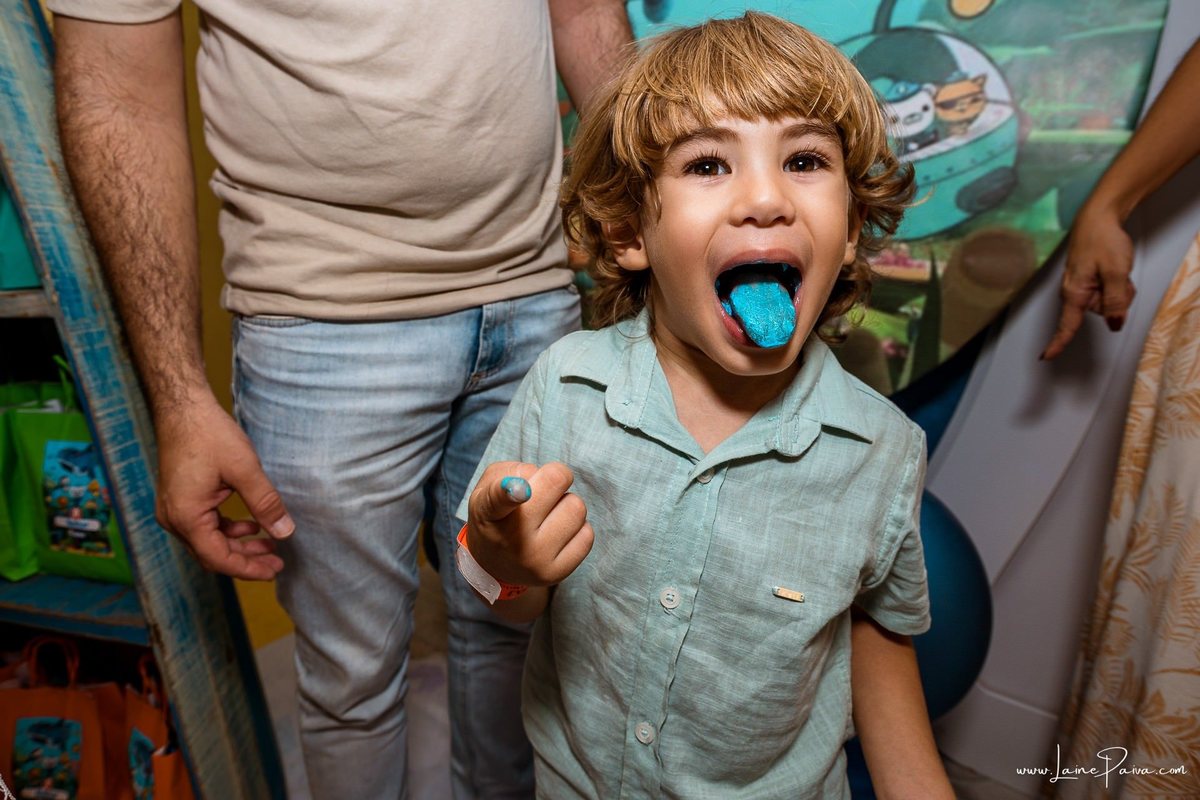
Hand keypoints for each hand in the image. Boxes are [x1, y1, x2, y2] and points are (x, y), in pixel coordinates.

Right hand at [155, 398, 292, 579]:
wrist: (183, 408)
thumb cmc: (210, 435)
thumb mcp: (245, 470)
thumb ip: (265, 503)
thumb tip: (285, 532)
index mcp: (187, 517)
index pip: (218, 558)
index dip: (248, 568)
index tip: (274, 571)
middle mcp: (174, 519)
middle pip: (212, 554)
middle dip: (246, 560)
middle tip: (277, 563)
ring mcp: (174, 510)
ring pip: (209, 541)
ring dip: (238, 545)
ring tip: (269, 544)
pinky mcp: (180, 500)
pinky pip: (204, 525)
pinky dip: (227, 529)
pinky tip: (250, 525)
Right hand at [466, 461, 593, 586]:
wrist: (493, 566)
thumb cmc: (497, 516)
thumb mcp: (487, 487)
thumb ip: (512, 471)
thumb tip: (546, 478)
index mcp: (488, 511)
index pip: (498, 498)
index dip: (511, 492)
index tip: (522, 490)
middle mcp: (511, 538)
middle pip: (555, 483)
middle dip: (555, 478)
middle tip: (544, 491)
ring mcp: (535, 559)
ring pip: (577, 508)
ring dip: (567, 504)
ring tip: (549, 516)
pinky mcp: (556, 574)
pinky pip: (587, 534)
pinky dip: (577, 527)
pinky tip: (558, 533)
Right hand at [1042, 204, 1135, 359]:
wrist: (1098, 217)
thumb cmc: (1102, 239)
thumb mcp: (1116, 272)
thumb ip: (1116, 300)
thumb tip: (1114, 323)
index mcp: (1075, 293)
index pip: (1067, 324)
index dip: (1058, 342)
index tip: (1046, 357)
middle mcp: (1074, 292)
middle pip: (1100, 312)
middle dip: (1116, 300)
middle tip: (1119, 278)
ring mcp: (1081, 286)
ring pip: (1106, 302)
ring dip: (1118, 290)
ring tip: (1116, 269)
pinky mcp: (1088, 280)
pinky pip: (1106, 292)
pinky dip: (1115, 284)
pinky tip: (1114, 269)